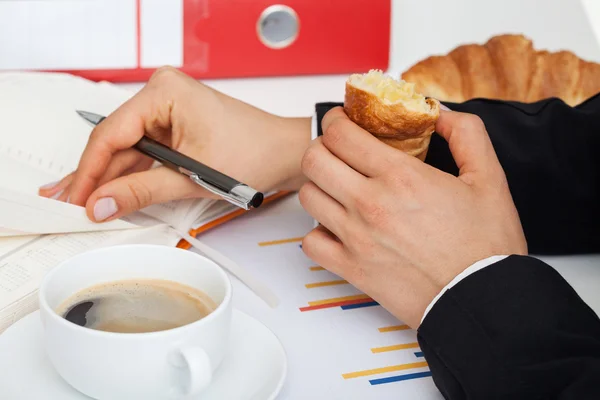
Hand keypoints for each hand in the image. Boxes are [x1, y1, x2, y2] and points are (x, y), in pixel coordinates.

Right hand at [39, 67, 309, 221]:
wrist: (287, 154)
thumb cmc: (255, 153)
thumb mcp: (192, 176)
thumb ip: (142, 190)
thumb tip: (101, 203)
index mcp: (164, 92)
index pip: (112, 133)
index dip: (89, 170)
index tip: (76, 199)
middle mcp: (162, 94)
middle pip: (116, 141)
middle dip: (95, 175)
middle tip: (69, 204)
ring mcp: (168, 110)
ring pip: (129, 148)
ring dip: (110, 177)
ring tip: (84, 202)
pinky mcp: (176, 126)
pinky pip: (146, 151)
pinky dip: (132, 173)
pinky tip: (111, 192)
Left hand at [299, 107, 526, 327]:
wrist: (482, 300)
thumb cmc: (486, 245)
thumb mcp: (489, 178)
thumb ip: (466, 134)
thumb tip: (438, 113)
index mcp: (401, 177)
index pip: (341, 134)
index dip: (336, 120)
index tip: (342, 121)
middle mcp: (370, 204)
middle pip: (314, 160)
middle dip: (321, 147)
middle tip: (337, 151)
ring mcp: (356, 238)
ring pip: (308, 197)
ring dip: (319, 186)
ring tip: (338, 187)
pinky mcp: (352, 268)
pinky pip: (311, 242)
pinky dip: (318, 231)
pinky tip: (337, 227)